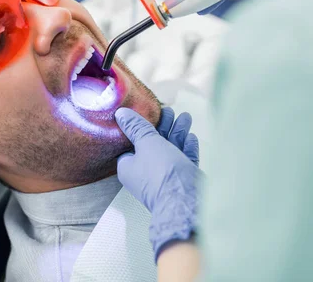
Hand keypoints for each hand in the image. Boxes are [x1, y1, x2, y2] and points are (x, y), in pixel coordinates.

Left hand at [116, 107, 200, 260]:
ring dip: (178, 132)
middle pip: (152, 144)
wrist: (187, 201)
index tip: (146, 112)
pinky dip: (187, 148)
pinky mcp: (182, 181)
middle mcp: (145, 173)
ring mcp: (164, 178)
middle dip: (163, 126)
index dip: (138, 127)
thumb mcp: (146, 142)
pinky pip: (183, 160)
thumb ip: (135, 127)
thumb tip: (120, 113)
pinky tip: (191, 136)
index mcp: (129, 166)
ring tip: (186, 116)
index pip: (129, 143)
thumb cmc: (161, 171)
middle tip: (169, 110)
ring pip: (170, 150)